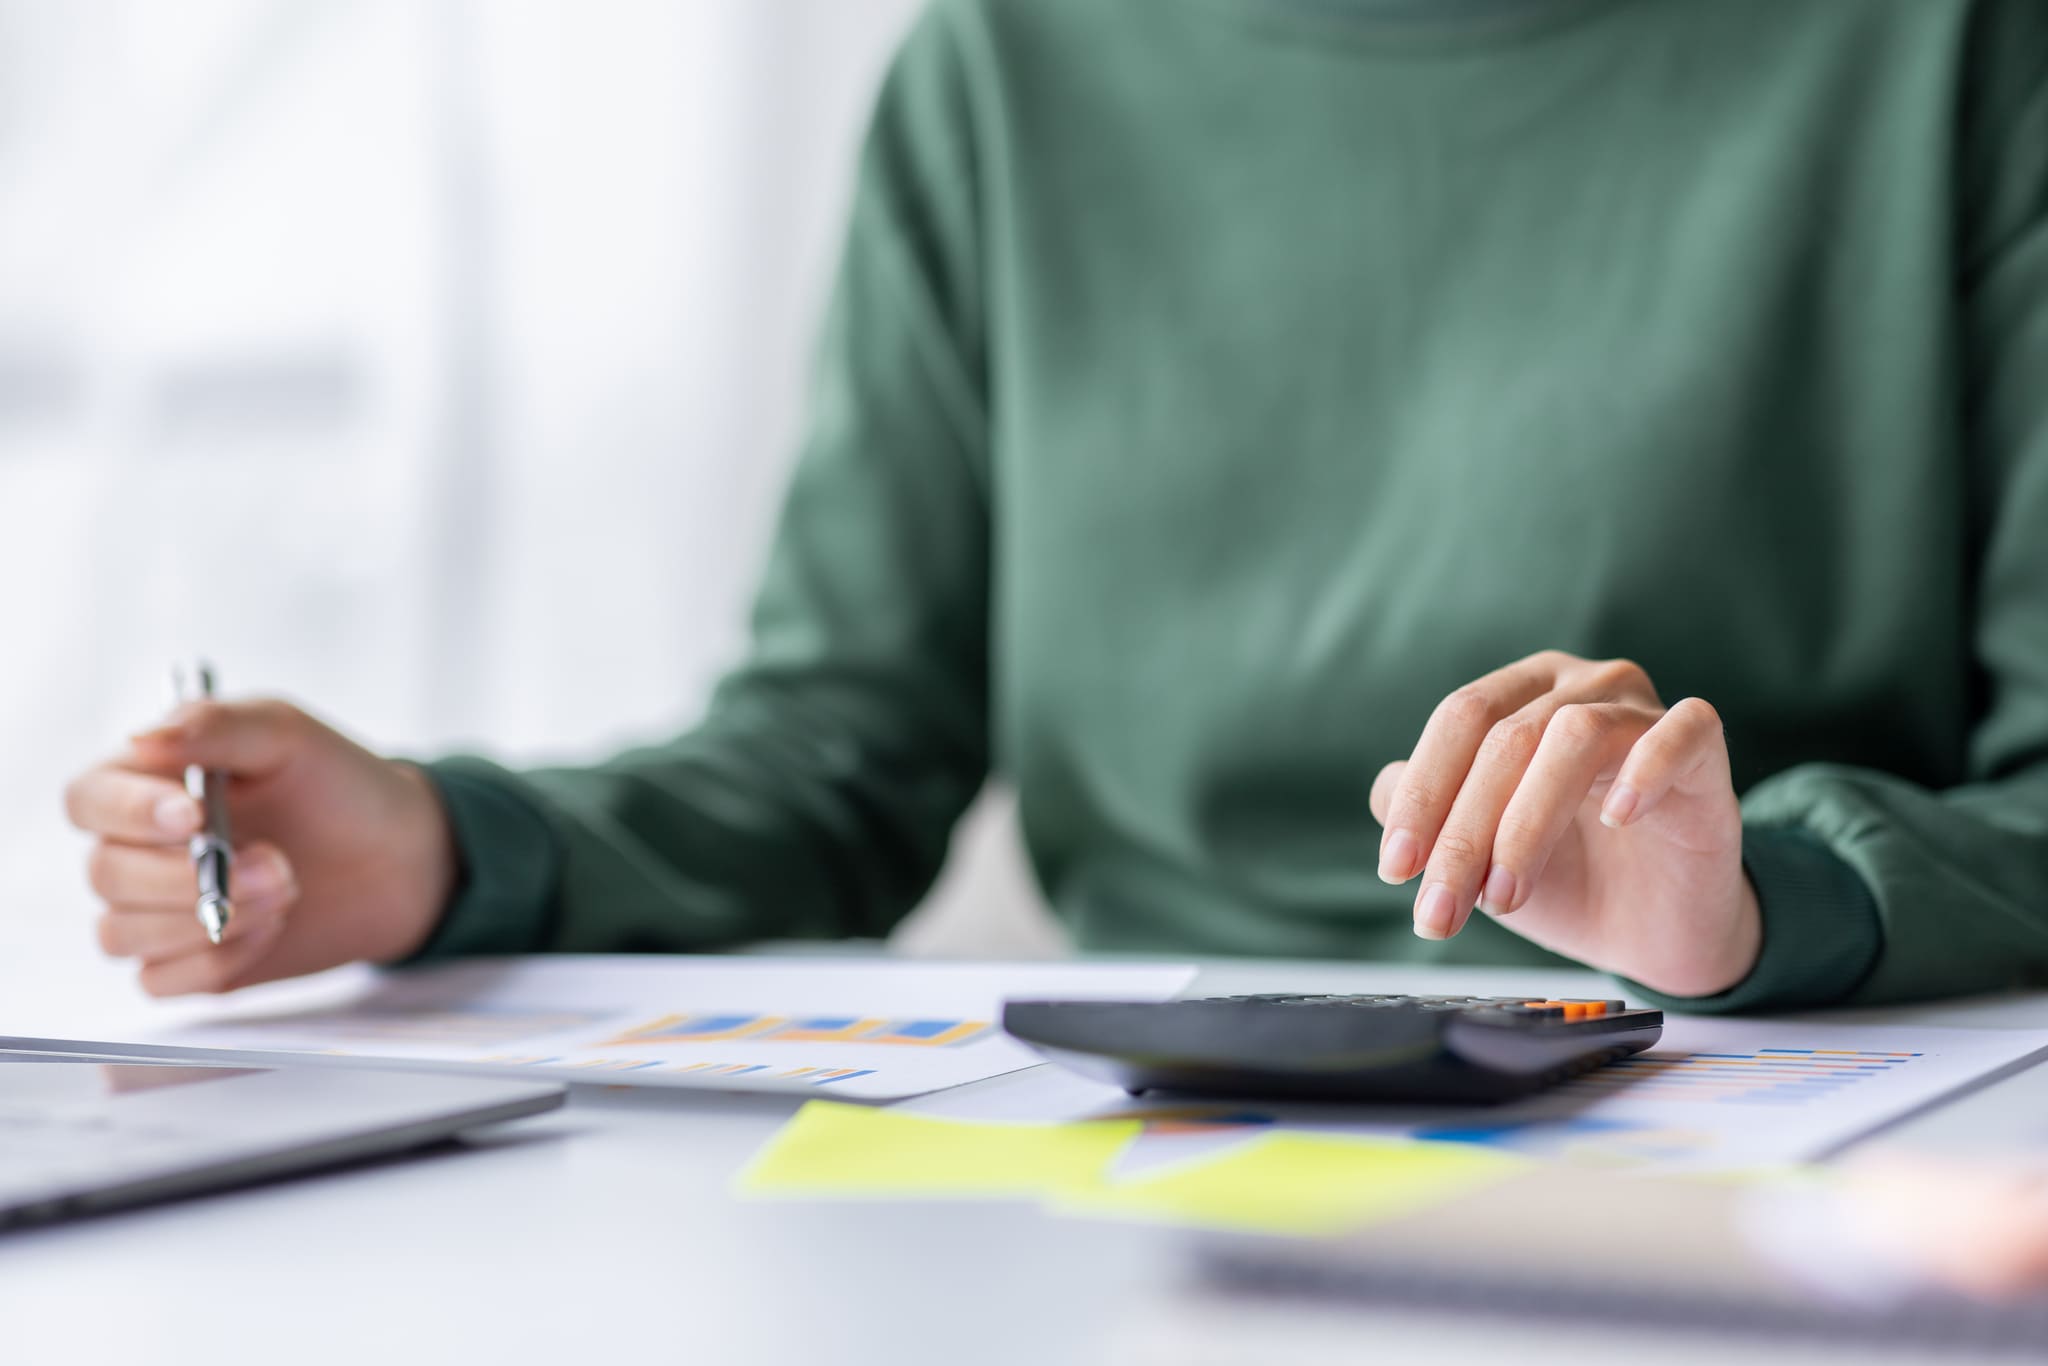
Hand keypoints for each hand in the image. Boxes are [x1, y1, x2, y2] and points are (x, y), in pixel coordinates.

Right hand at [63, 700, 457, 995]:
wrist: (395, 855)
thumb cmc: (336, 784)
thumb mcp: (287, 734)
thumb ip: (217, 725)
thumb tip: (142, 738)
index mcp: (146, 781)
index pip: (88, 800)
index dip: (128, 812)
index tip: (194, 815)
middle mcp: (137, 847)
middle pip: (106, 874)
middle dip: (192, 876)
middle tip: (276, 863)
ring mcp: (154, 909)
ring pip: (121, 934)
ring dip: (206, 918)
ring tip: (284, 888)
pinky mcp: (185, 960)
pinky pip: (159, 980)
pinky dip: (215, 960)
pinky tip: (269, 928)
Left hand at [1369, 651, 1758, 997]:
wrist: (1653, 932)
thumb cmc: (1562, 876)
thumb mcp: (1478, 854)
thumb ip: (1429, 817)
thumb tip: (1388, 794)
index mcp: (1521, 693)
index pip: (1460, 720)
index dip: (1422, 794)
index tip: (1396, 869)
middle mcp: (1581, 686)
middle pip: (1506, 737)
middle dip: (1463, 834)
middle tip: (1440, 910)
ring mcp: (1646, 710)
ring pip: (1575, 736)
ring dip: (1527, 824)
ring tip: (1505, 898)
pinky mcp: (1708, 752)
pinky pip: (1686, 730)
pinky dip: (1645, 768)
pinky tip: (1618, 816)